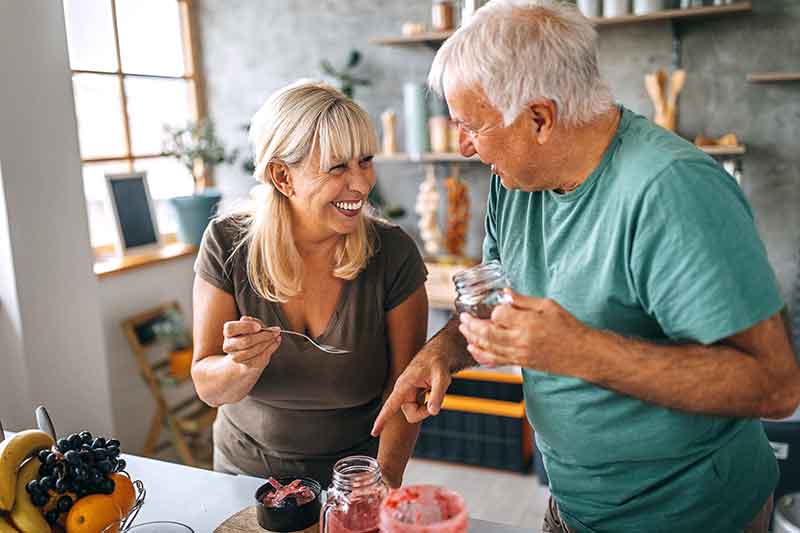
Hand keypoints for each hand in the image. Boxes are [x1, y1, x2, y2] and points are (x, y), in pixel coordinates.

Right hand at [222, 316, 280, 369]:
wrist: (249, 356)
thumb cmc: (251, 336)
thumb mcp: (253, 326)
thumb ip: (254, 322)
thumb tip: (256, 323)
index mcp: (228, 332)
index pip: (231, 328)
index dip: (245, 327)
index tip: (259, 326)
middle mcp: (228, 345)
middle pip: (245, 341)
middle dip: (263, 336)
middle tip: (275, 331)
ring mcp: (236, 357)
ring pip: (254, 350)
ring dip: (268, 343)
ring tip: (276, 337)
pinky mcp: (246, 365)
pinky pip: (260, 357)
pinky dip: (270, 349)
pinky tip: (275, 343)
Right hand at [371, 353, 451, 435]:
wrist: (437, 355)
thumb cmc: (439, 365)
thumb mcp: (442, 378)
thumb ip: (437, 394)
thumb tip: (433, 412)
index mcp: (404, 385)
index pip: (390, 405)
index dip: (382, 419)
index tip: (373, 432)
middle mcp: (402, 391)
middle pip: (411, 416)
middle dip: (425, 412)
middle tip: (438, 396)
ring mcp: (405, 394)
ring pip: (415, 413)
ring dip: (427, 407)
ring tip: (433, 389)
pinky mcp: (410, 396)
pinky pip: (417, 409)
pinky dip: (427, 404)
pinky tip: (429, 389)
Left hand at [458, 290, 588, 372]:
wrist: (583, 353)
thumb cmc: (568, 327)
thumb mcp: (548, 306)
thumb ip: (523, 300)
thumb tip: (504, 293)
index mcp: (529, 322)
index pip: (500, 313)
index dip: (494, 309)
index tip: (495, 305)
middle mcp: (521, 340)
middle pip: (487, 333)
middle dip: (471, 325)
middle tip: (463, 318)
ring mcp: (520, 354)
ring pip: (488, 348)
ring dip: (472, 339)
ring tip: (464, 330)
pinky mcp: (522, 363)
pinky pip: (496, 361)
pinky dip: (482, 356)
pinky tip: (474, 349)